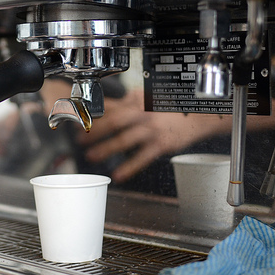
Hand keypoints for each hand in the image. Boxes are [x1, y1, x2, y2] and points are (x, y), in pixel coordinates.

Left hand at [77, 89, 227, 182]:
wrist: (197, 116)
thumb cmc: (168, 108)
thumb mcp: (146, 99)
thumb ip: (125, 103)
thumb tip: (101, 107)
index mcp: (137, 101)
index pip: (110, 107)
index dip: (92, 115)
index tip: (78, 122)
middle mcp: (143, 113)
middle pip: (114, 121)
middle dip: (94, 132)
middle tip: (80, 140)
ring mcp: (152, 129)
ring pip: (125, 139)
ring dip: (106, 148)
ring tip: (92, 156)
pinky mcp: (162, 144)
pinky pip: (142, 157)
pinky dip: (129, 167)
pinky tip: (118, 175)